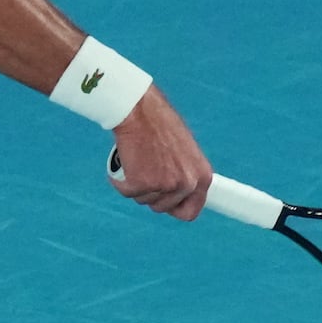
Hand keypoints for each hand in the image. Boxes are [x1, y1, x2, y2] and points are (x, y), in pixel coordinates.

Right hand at [109, 88, 212, 219]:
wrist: (140, 111)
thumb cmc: (160, 125)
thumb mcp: (184, 152)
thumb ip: (185, 173)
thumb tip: (179, 193)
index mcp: (202, 177)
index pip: (190, 211)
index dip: (174, 208)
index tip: (163, 202)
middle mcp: (187, 184)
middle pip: (162, 207)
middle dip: (150, 193)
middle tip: (144, 170)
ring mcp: (164, 186)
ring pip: (143, 199)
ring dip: (135, 184)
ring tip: (137, 160)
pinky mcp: (141, 184)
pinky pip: (125, 191)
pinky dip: (119, 180)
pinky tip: (123, 161)